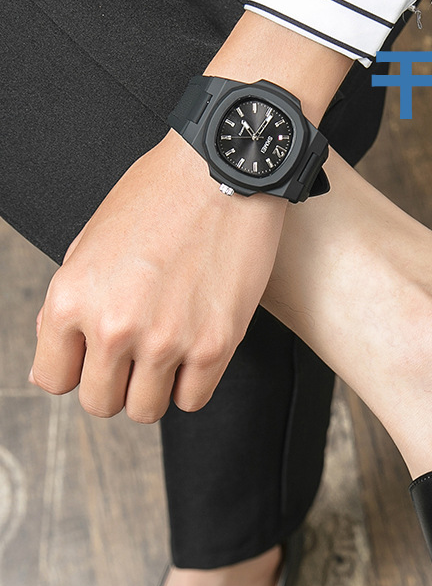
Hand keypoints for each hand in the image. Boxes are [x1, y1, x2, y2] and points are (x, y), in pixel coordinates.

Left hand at [30, 129, 286, 422]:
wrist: (223, 174)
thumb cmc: (158, 198)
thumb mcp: (90, 244)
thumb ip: (74, 305)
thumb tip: (60, 359)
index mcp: (72, 298)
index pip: (53, 379)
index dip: (73, 371)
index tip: (91, 360)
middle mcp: (113, 326)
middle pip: (99, 403)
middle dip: (113, 385)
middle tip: (133, 357)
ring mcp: (165, 342)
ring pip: (144, 410)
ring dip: (152, 388)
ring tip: (166, 352)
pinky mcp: (214, 347)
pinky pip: (191, 400)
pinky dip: (191, 383)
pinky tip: (194, 349)